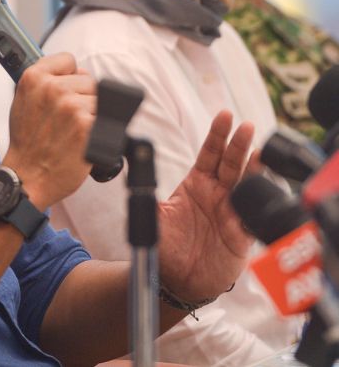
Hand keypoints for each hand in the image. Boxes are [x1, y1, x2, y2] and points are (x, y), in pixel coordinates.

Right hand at [4, 53, 95, 208]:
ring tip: (73, 132)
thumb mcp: (23, 102)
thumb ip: (45, 82)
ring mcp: (71, 106)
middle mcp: (52, 88)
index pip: (68, 60)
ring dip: (93, 115)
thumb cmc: (27, 144)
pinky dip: (101, 131)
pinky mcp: (87, 125)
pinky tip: (83, 141)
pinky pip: (108, 119)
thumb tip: (75, 73)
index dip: (70, 77)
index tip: (66, 91)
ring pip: (100, 99)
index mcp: (33, 78)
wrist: (27, 177)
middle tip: (66, 121)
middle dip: (83, 98)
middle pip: (88, 80)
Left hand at [157, 111, 256, 302]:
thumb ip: (148, 197)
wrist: (179, 280)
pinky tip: (262, 186)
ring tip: (258, 150)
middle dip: (237, 143)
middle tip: (244, 125)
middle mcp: (216, 194)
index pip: (208, 154)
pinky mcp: (241, 233)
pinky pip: (252, 214)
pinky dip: (257, 200)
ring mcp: (230, 212)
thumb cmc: (168, 248)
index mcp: (196, 185)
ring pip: (245, 184)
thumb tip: (134, 176)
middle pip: (230, 163)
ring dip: (252, 166)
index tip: (224, 116)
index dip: (216, 135)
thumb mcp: (154, 218)